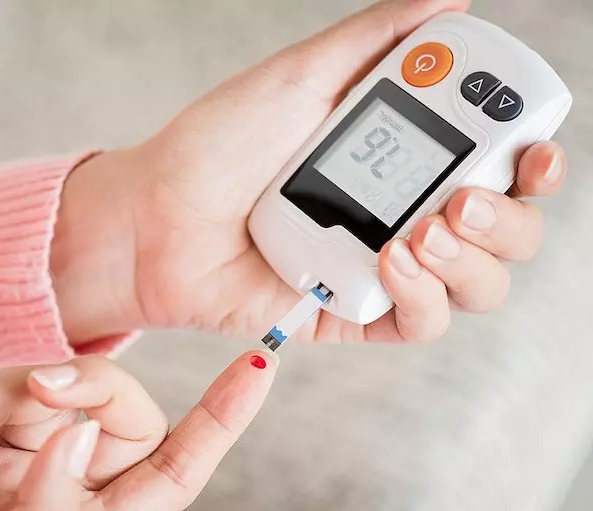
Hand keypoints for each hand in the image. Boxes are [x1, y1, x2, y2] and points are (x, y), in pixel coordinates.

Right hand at [0, 350, 276, 510]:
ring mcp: (15, 444)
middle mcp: (70, 467)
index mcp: (108, 506)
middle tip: (35, 389)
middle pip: (100, 393)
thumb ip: (57, 502)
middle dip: (68, 383)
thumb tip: (76, 433)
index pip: (181, 456)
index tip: (262, 364)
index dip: (224, 412)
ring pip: (26, 380)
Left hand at [52, 0, 567, 342]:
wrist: (153, 216)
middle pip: (504, 228)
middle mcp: (400, 210)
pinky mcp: (352, 312)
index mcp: (400, 154)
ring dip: (472, 258)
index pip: (499, 163)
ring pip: (478, 283)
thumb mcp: (300, 76)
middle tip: (464, 193)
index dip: (533, 160)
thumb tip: (450, 1)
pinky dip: (424, 296)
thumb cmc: (215, 145)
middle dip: (506, 216)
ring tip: (422, 230)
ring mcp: (379, 266)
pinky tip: (391, 262)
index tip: (533, 145)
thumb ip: (376, 39)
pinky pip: (421, 322)